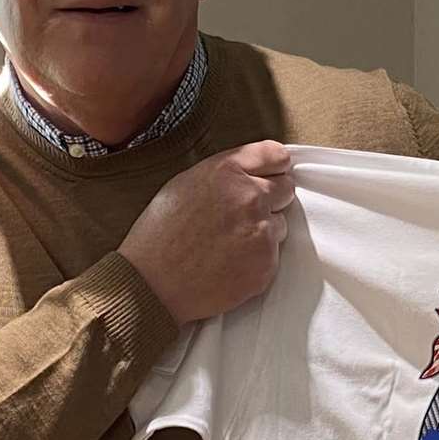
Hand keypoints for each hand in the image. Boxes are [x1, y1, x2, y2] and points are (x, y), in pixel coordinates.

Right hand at [119, 140, 294, 323]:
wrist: (152, 284)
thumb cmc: (160, 235)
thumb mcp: (184, 185)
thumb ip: (225, 174)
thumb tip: (252, 173)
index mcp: (226, 171)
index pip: (276, 155)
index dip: (273, 167)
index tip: (271, 176)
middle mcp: (249, 196)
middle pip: (286, 188)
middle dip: (271, 199)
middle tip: (242, 215)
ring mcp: (261, 231)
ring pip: (280, 224)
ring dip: (262, 231)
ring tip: (227, 243)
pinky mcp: (266, 263)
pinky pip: (273, 254)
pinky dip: (257, 259)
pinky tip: (229, 263)